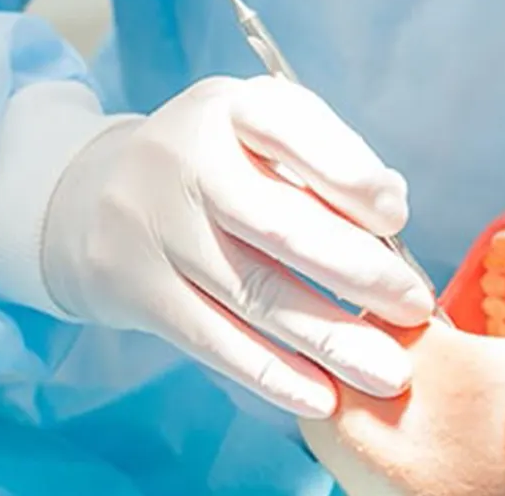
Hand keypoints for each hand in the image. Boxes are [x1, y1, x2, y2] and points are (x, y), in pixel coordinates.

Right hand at [39, 76, 433, 418]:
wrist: (92, 196)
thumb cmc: (216, 165)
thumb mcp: (263, 136)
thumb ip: (328, 162)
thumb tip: (392, 209)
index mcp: (230, 108)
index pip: (291, 131)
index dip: (349, 177)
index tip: (396, 218)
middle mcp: (185, 161)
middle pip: (278, 225)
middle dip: (358, 273)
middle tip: (413, 308)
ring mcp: (156, 229)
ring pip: (254, 294)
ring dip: (331, 340)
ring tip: (389, 372)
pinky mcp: (138, 290)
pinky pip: (215, 341)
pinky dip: (274, 375)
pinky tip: (324, 397)